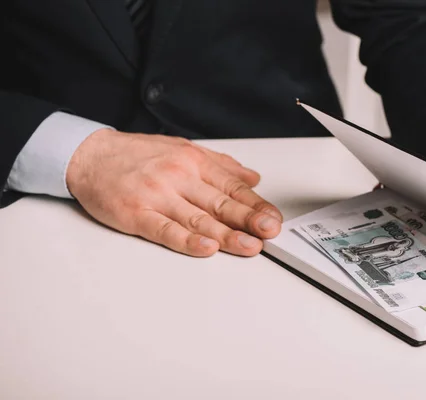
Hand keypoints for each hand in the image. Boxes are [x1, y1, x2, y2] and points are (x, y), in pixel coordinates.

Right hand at [67, 129, 282, 256]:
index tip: (273, 218)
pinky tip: (206, 248)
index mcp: (194, 162)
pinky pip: (165, 230)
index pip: (233, 187)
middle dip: (250, 219)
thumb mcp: (183, 149)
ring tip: (250, 246)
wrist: (89, 155)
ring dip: (227, 235)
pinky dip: (187, 241)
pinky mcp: (136, 214)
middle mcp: (179, 177)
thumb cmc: (137, 154)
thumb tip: (252, 179)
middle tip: (270, 232)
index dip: (256, 205)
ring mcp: (157, 196)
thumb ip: (220, 165)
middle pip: (221, 204)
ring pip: (199, 219)